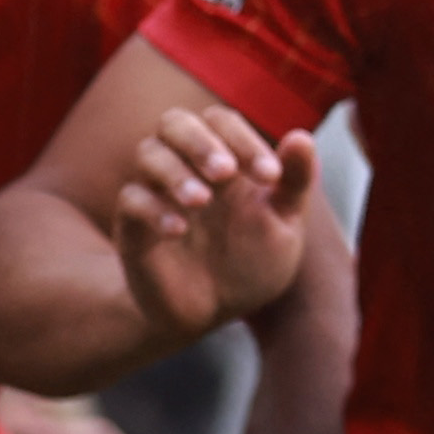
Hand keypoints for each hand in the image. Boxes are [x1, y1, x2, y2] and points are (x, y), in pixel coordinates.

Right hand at [114, 107, 316, 341]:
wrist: (216, 312)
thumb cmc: (252, 261)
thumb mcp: (285, 224)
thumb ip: (295, 182)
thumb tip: (302, 137)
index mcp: (226, 159)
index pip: (222, 121)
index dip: (245, 140)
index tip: (270, 177)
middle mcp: (187, 167)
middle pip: (174, 121)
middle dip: (200, 141)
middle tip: (225, 173)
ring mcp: (158, 194)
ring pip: (148, 152)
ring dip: (175, 171)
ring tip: (202, 200)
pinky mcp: (135, 227)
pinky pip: (131, 200)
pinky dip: (154, 209)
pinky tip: (179, 230)